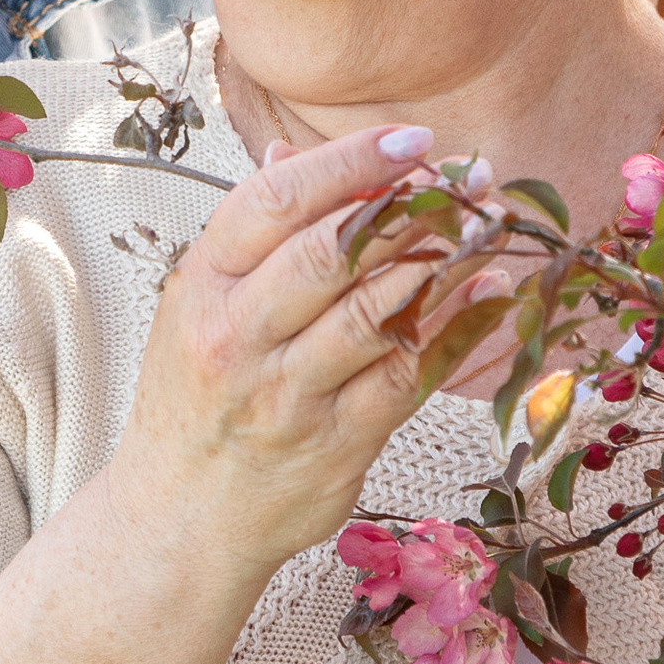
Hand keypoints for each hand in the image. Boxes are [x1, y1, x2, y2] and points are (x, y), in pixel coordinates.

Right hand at [104, 127, 503, 587]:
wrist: (175, 522)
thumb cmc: (194, 403)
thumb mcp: (196, 308)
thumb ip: (250, 237)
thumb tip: (292, 153)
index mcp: (201, 287)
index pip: (275, 202)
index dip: (349, 162)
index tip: (411, 141)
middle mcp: (238, 338)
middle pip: (330, 252)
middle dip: (411, 205)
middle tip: (470, 177)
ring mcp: (286, 395)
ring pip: (376, 312)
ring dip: (444, 261)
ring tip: (489, 225)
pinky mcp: (335, 445)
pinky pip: (408, 377)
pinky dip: (456, 330)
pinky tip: (488, 294)